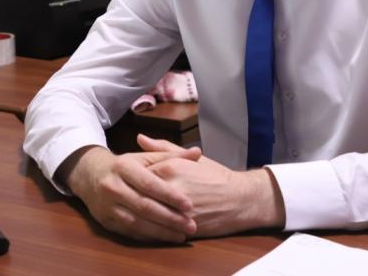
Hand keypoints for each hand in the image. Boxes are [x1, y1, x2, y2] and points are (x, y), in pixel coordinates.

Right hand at [57, 144, 202, 242]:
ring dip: (161, 231)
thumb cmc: (124, 166)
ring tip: (182, 235)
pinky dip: (148, 237)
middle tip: (191, 225)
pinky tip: (164, 238)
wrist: (89, 174)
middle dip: (169, 218)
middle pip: (144, 206)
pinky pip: (129, 232)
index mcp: (123, 167)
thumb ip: (170, 155)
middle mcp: (112, 186)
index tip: (189, 205)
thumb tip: (197, 152)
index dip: (169, 195)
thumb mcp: (143, 156)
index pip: (149, 183)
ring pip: (136, 223)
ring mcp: (107, 206)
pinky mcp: (105, 221)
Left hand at [138, 135, 284, 237]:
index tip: (129, 182)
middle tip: (126, 199)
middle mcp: (170, 188)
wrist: (240, 198)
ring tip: (134, 214)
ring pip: (147, 214)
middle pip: (139, 195)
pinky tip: (146, 227)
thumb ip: (162, 148)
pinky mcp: (182, 227)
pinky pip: (158, 229)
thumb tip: (140, 138)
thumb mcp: (190, 158)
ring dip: (139, 216)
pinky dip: (150, 229)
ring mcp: (176, 210)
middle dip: (131, 198)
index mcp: (170, 168)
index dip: (132, 180)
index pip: (138, 174)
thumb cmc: (216, 176)